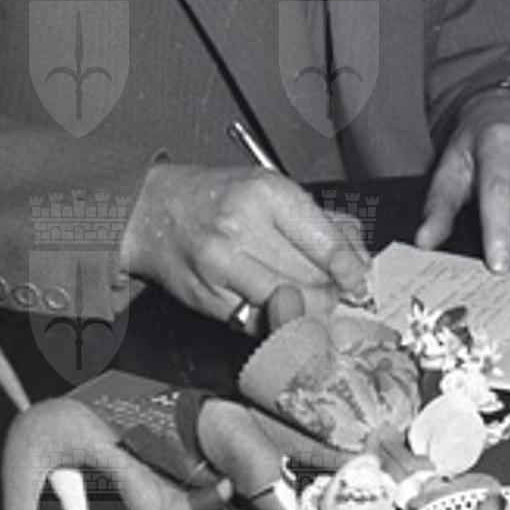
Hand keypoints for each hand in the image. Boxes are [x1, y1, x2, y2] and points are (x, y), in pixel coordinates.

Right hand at [121, 163, 368, 327]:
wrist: (152, 212)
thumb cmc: (214, 196)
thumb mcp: (269, 187)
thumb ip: (316, 219)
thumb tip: (356, 253)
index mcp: (265, 195)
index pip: (324, 243)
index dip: (349, 266)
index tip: (357, 275)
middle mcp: (242, 230)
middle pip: (311, 278)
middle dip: (332, 288)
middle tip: (339, 288)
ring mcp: (222, 268)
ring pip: (287, 304)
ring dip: (309, 308)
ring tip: (314, 299)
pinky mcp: (208, 299)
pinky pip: (257, 322)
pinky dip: (276, 319)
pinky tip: (281, 307)